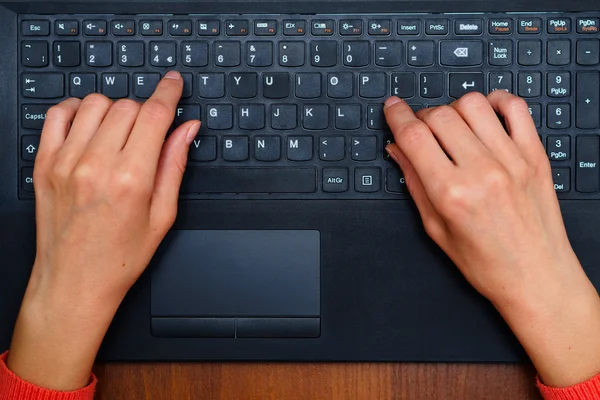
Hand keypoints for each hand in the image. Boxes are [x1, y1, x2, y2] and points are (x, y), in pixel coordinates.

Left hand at [8, 71, 199, 390]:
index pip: (154, 115)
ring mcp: (65, 162)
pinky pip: (58, 114)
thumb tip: (187, 129)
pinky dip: (76, 109)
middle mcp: (96, 165)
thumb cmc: (120, 258)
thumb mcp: (163, 216)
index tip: (174, 82)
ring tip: (121, 133)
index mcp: (132, 179)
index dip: (169, 93)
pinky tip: (90, 126)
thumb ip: (175, 165)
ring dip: (114, 109)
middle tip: (150, 132)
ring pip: (94, 104)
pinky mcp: (44, 164)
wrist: (74, 283)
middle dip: (146, 111)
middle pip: (127, 106)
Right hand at [384, 91, 599, 387]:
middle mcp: (482, 171)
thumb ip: (415, 184)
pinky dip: (496, 101)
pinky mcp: (535, 156)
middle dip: (421, 117)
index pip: (414, 137)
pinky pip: (515, 108)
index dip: (397, 116)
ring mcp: (512, 160)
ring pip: (473, 104)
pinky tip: (485, 116)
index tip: (392, 108)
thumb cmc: (487, 264)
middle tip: (420, 131)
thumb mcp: (436, 229)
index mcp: (451, 194)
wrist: (537, 278)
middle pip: (440, 116)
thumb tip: (398, 150)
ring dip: (453, 109)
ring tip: (452, 127)